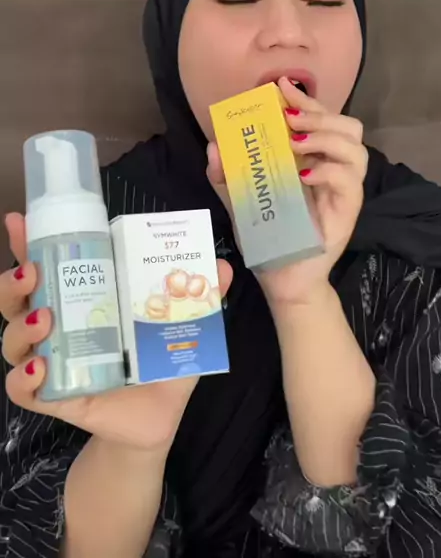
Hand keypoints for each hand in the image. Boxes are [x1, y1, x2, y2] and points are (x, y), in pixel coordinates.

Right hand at [1, 213, 232, 451]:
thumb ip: (201, 295)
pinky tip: (41, 368)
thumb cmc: (162, 362)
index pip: (46, 264)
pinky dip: (24, 378)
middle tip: (32, 272)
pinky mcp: (55, 398)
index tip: (18, 221)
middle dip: (14, 281)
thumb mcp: (182, 324)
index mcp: (83, 297)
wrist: (159, 418)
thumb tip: (221, 266)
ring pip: (11, 340)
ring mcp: (52, 361)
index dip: (26, 242)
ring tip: (44, 320)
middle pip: (16, 298)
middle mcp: (58, 325)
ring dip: (20, 326)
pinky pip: (23, 390)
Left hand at [207, 77, 366, 305]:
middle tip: (288, 118)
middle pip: (347, 126)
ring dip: (326, 137)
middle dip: (319, 114)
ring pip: (355, 148)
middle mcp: (334, 169)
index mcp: (313, 159)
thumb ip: (226, 176)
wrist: (282, 279)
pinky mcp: (348, 210)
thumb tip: (214, 146)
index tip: (282, 87)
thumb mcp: (239, 202)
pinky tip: (303, 173)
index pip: (320, 119)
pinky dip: (328, 169)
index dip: (305, 100)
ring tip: (296, 141)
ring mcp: (344, 189)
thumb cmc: (267, 237)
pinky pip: (350, 180)